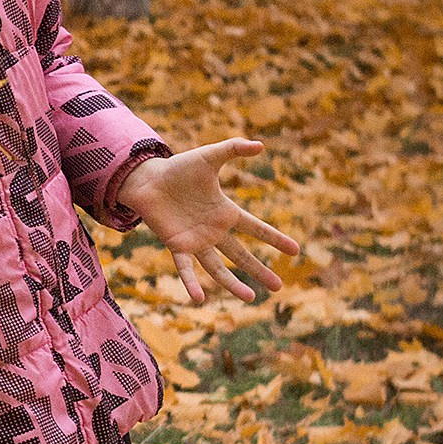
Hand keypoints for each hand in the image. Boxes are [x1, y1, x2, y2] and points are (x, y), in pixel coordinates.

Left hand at [116, 139, 300, 304]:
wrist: (147, 179)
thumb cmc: (179, 169)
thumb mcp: (210, 156)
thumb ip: (233, 149)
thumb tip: (260, 145)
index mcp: (225, 212)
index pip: (255, 228)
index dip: (274, 238)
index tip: (295, 251)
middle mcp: (213, 231)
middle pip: (241, 255)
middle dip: (259, 270)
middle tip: (278, 287)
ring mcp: (196, 241)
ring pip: (217, 267)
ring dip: (232, 284)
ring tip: (251, 299)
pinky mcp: (176, 246)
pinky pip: (186, 268)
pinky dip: (192, 283)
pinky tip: (199, 299)